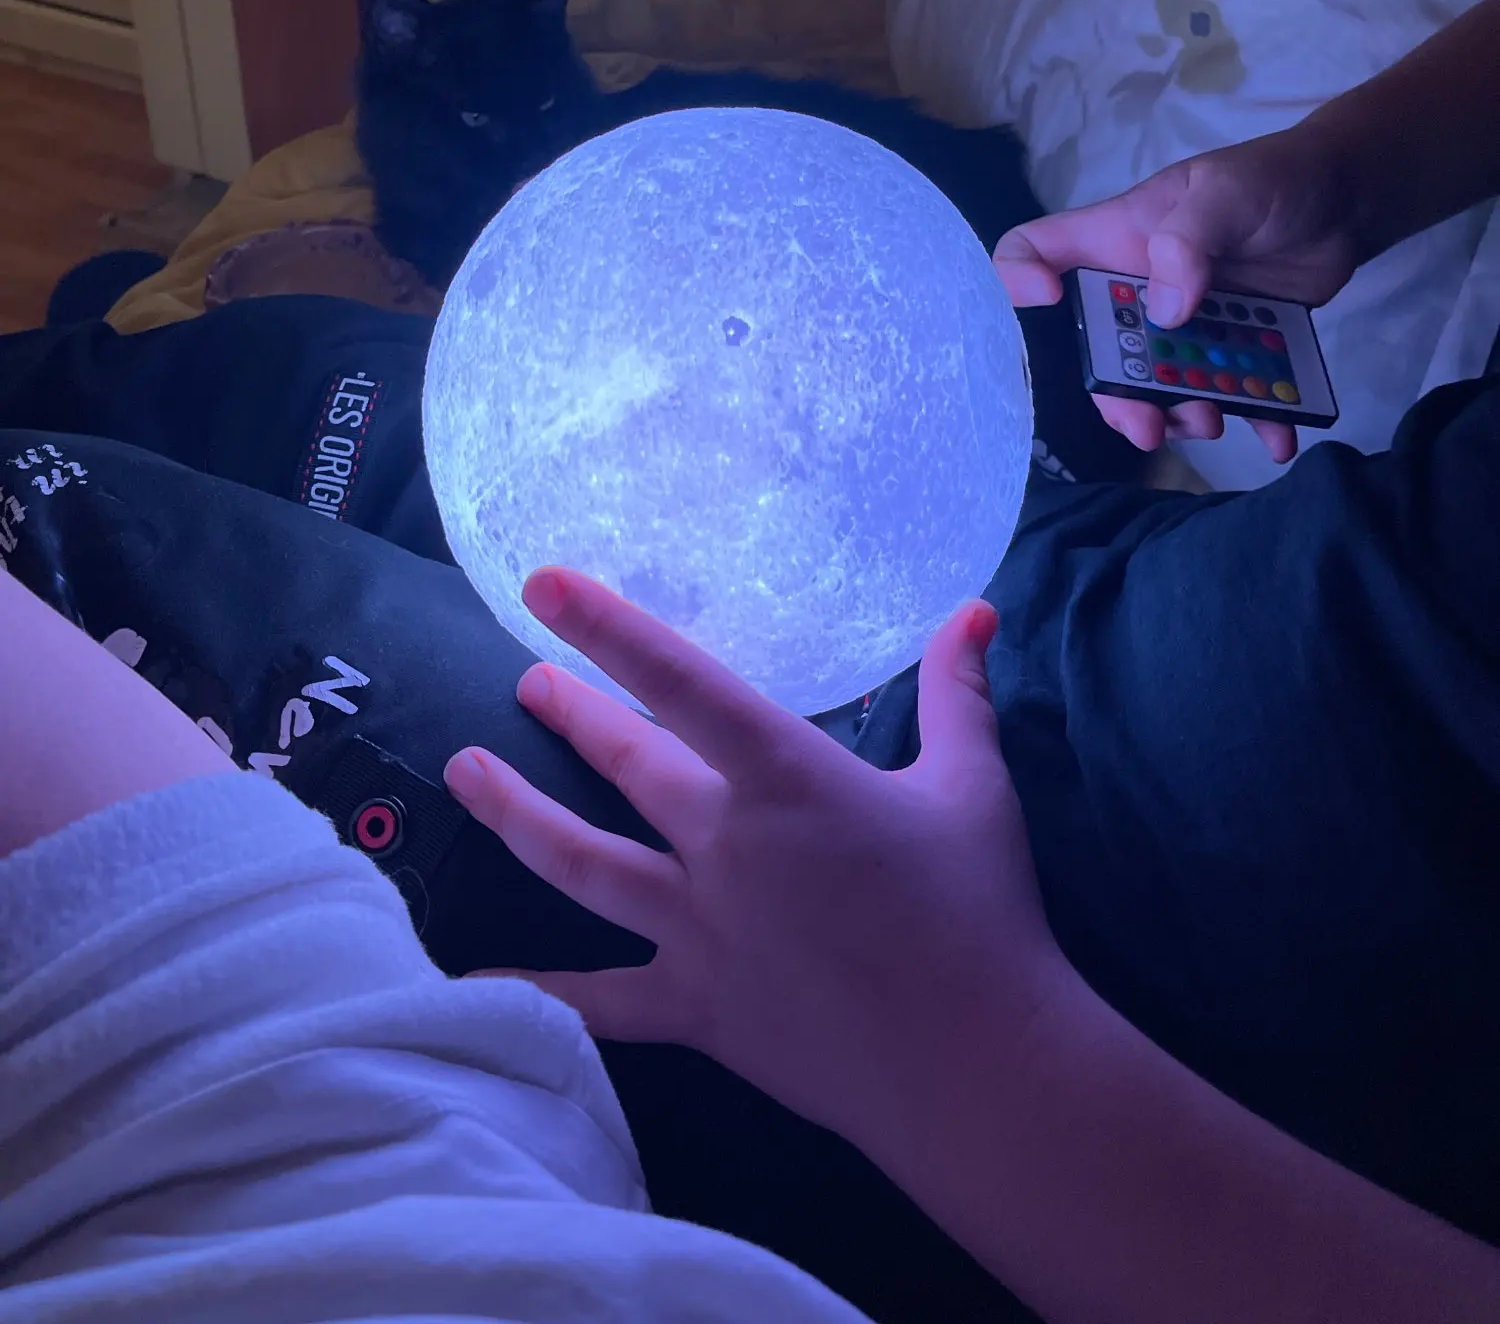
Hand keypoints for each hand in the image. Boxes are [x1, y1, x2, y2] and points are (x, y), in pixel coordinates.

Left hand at [444, 570, 1066, 1153]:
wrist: (976, 1066)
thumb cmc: (979, 913)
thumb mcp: (974, 785)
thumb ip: (957, 692)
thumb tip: (975, 608)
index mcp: (789, 779)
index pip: (684, 682)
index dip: (610, 627)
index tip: (542, 584)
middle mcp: (726, 845)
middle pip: (625, 763)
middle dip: (569, 710)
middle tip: (524, 678)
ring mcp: (700, 930)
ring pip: (581, 863)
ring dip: (517, 813)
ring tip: (465, 770)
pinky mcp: (697, 1007)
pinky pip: (598, 998)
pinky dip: (536, 986)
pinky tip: (475, 972)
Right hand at [993, 126, 1359, 461]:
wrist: (1346, 202)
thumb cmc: (1274, 179)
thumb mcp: (1227, 195)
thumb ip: (1191, 242)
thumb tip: (1165, 312)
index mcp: (1118, 239)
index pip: (1036, 250)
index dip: (1017, 277)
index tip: (1044, 300)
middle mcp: (1140, 287)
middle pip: (1098, 350)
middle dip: (1117, 397)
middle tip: (1148, 426)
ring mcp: (1187, 322)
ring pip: (1161, 385)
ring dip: (1182, 415)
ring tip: (1217, 421)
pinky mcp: (1234, 346)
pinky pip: (1235, 393)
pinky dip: (1257, 421)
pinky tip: (1277, 437)